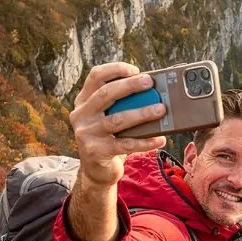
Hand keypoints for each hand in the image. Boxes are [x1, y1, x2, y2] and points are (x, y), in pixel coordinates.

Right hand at [70, 62, 166, 189]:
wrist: (96, 171)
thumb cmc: (109, 138)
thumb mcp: (108, 117)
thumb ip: (121, 104)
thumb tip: (152, 91)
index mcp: (83, 101)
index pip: (95, 76)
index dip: (115, 69)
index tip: (135, 69)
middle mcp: (81, 115)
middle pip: (106, 94)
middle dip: (130, 86)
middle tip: (150, 83)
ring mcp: (86, 134)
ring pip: (118, 119)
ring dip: (142, 113)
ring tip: (161, 109)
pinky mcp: (96, 152)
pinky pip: (126, 144)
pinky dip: (145, 141)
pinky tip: (159, 138)